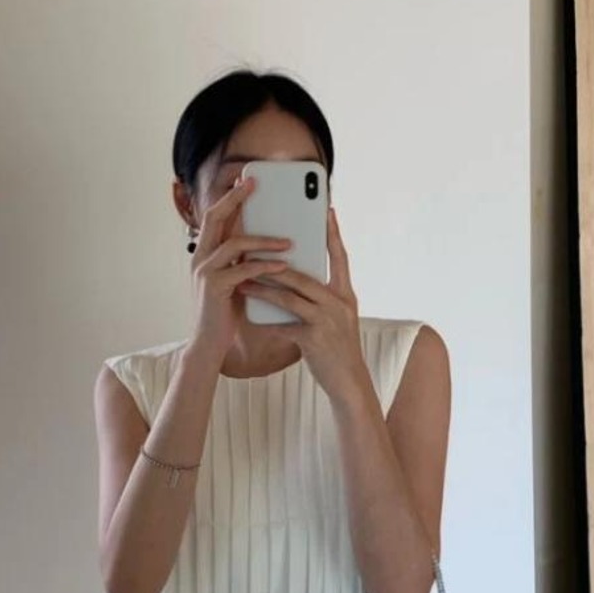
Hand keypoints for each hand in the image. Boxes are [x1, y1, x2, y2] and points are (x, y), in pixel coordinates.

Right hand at [185, 174, 294, 363]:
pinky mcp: (215, 288)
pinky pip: (244, 269)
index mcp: (204, 253)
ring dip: (264, 239)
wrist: (209, 345)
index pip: (215, 217)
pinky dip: (265, 265)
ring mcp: (205, 272)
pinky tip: (284, 265)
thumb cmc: (224, 312)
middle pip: (215, 218)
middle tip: (255, 184)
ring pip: (234, 243)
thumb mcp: (233, 280)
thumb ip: (241, 261)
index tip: (245, 180)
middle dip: (235, 198)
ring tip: (289, 242)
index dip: (228, 197)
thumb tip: (267, 242)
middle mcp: (200, 257)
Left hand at [263, 199, 367, 407]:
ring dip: (263, 288)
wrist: (349, 382)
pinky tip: (252, 314)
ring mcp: (326, 321)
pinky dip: (267, 319)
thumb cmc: (339, 347)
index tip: (326, 210)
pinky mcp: (313, 339)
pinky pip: (284, 324)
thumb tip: (298, 275)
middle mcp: (338, 303)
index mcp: (345, 293)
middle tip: (254, 248)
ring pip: (289, 297)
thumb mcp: (339, 316)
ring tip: (243, 280)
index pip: (340, 256)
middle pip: (303, 275)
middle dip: (275, 263)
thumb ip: (323, 295)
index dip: (333, 233)